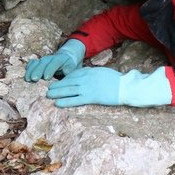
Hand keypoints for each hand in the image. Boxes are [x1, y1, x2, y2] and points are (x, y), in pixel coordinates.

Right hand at [25, 39, 85, 81]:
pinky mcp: (38, 62)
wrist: (67, 57)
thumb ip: (69, 69)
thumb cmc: (70, 65)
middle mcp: (50, 58)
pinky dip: (28, 67)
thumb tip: (66, 71)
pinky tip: (26, 73)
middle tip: (34, 79)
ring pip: (36, 63)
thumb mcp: (73, 67)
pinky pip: (32, 63)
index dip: (50, 70)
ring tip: (28, 79)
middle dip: (38, 71)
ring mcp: (43, 59)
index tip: (46, 77)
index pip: (54, 63)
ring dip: (31, 71)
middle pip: (43, 63)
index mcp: (60, 59)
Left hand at [47, 66, 171, 107]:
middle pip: (68, 81)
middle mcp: (86, 78)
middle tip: (48, 89)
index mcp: (90, 71)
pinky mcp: (91, 97)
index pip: (73, 74)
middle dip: (57, 85)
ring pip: (68, 90)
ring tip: (49, 96)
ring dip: (57, 93)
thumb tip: (87, 78)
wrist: (126, 86)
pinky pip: (74, 99)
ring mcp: (88, 87)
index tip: (58, 82)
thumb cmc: (118, 80)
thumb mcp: (103, 73)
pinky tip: (57, 103)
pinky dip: (65, 101)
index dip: (64, 79)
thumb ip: (93, 74)